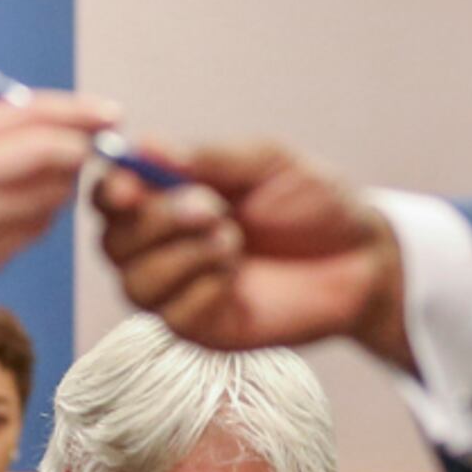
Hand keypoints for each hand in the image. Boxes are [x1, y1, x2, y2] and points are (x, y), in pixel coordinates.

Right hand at [0, 95, 117, 325]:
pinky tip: (17, 225)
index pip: (27, 112)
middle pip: (46, 152)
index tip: (111, 113)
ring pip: (47, 200)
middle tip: (94, 156)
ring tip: (41, 195)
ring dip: (59, 196)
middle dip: (81, 153)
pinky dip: (36, 228)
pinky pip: (28, 239)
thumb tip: (56, 126)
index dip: (78, 111)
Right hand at [94, 141, 412, 369]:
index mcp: (169, 197)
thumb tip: (143, 143)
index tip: (132, 187)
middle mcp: (162, 246)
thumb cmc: (313, 203)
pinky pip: (173, 317)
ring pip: (136, 283)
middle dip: (158, 223)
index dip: (111, 193)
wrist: (361, 258)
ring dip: (183, 257)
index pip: (110, 198)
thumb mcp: (265, 162)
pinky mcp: (201, 329)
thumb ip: (206, 157)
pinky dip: (203, 290)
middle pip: (113, 244)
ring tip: (233, 240)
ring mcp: (179, 291)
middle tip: (214, 210)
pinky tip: (237, 276)